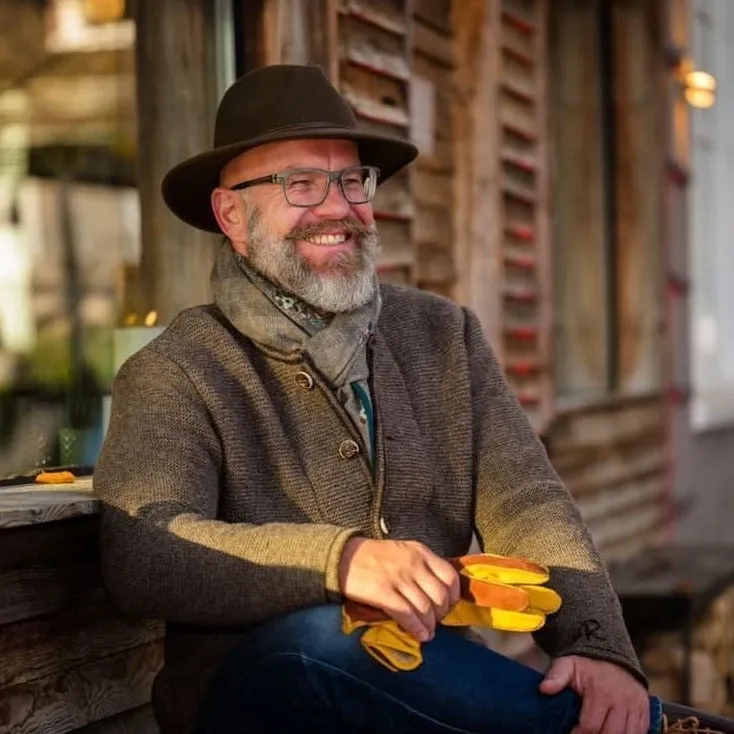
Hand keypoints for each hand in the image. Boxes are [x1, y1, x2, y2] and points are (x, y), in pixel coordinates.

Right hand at [338, 538, 460, 641]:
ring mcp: (398, 578)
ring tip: (428, 632)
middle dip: (441, 614)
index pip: (450, 576)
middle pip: (440, 596)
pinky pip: (407, 614)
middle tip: (436, 622)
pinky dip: (416, 628)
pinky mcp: (383, 592)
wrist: (343, 556)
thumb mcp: (403, 552)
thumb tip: (439, 591)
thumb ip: (421, 566)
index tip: (448, 606)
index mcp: (420, 552)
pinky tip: (419, 635)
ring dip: (430, 625)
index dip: (453, 596)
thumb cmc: (373, 556)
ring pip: (425, 608)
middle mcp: (413, 564)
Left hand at [539, 656, 648, 733]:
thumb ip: (556, 677)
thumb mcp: (568, 664)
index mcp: (601, 692)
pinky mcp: (644, 708)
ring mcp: (635, 705)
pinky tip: (615, 731)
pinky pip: (641, 731)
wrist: (610, 651)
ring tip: (599, 732)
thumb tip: (543, 689)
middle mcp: (621, 700)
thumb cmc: (586, 663)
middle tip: (583, 733)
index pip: (590, 726)